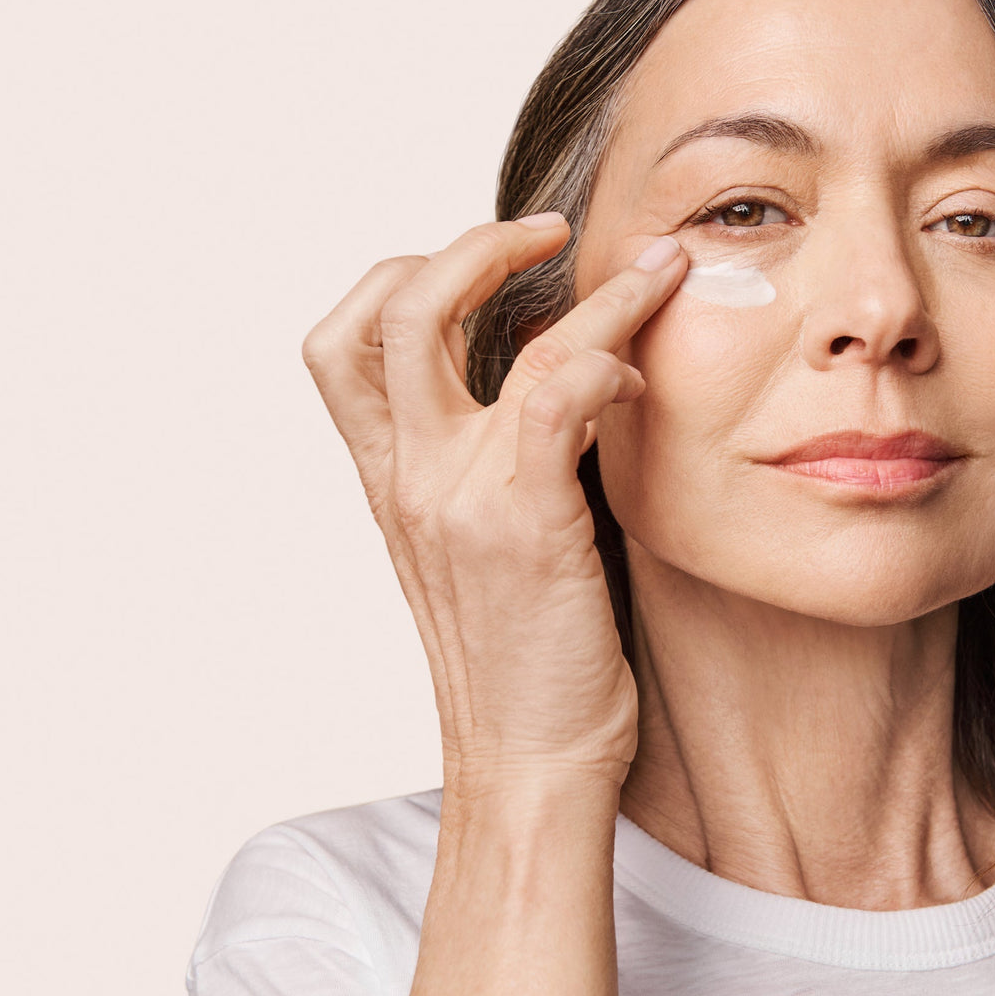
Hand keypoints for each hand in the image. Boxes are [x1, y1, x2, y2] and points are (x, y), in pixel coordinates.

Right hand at [300, 213, 687, 793]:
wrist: (529, 764)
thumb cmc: (523, 660)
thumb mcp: (475, 552)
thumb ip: (485, 468)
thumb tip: (552, 385)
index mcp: (390, 483)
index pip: (339, 345)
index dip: (397, 278)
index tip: (476, 264)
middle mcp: (409, 480)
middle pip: (393, 309)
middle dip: (473, 244)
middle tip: (548, 231)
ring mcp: (458, 498)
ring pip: (490, 337)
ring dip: (588, 288)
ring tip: (655, 270)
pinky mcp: (524, 524)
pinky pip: (553, 397)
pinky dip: (605, 361)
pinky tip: (639, 382)